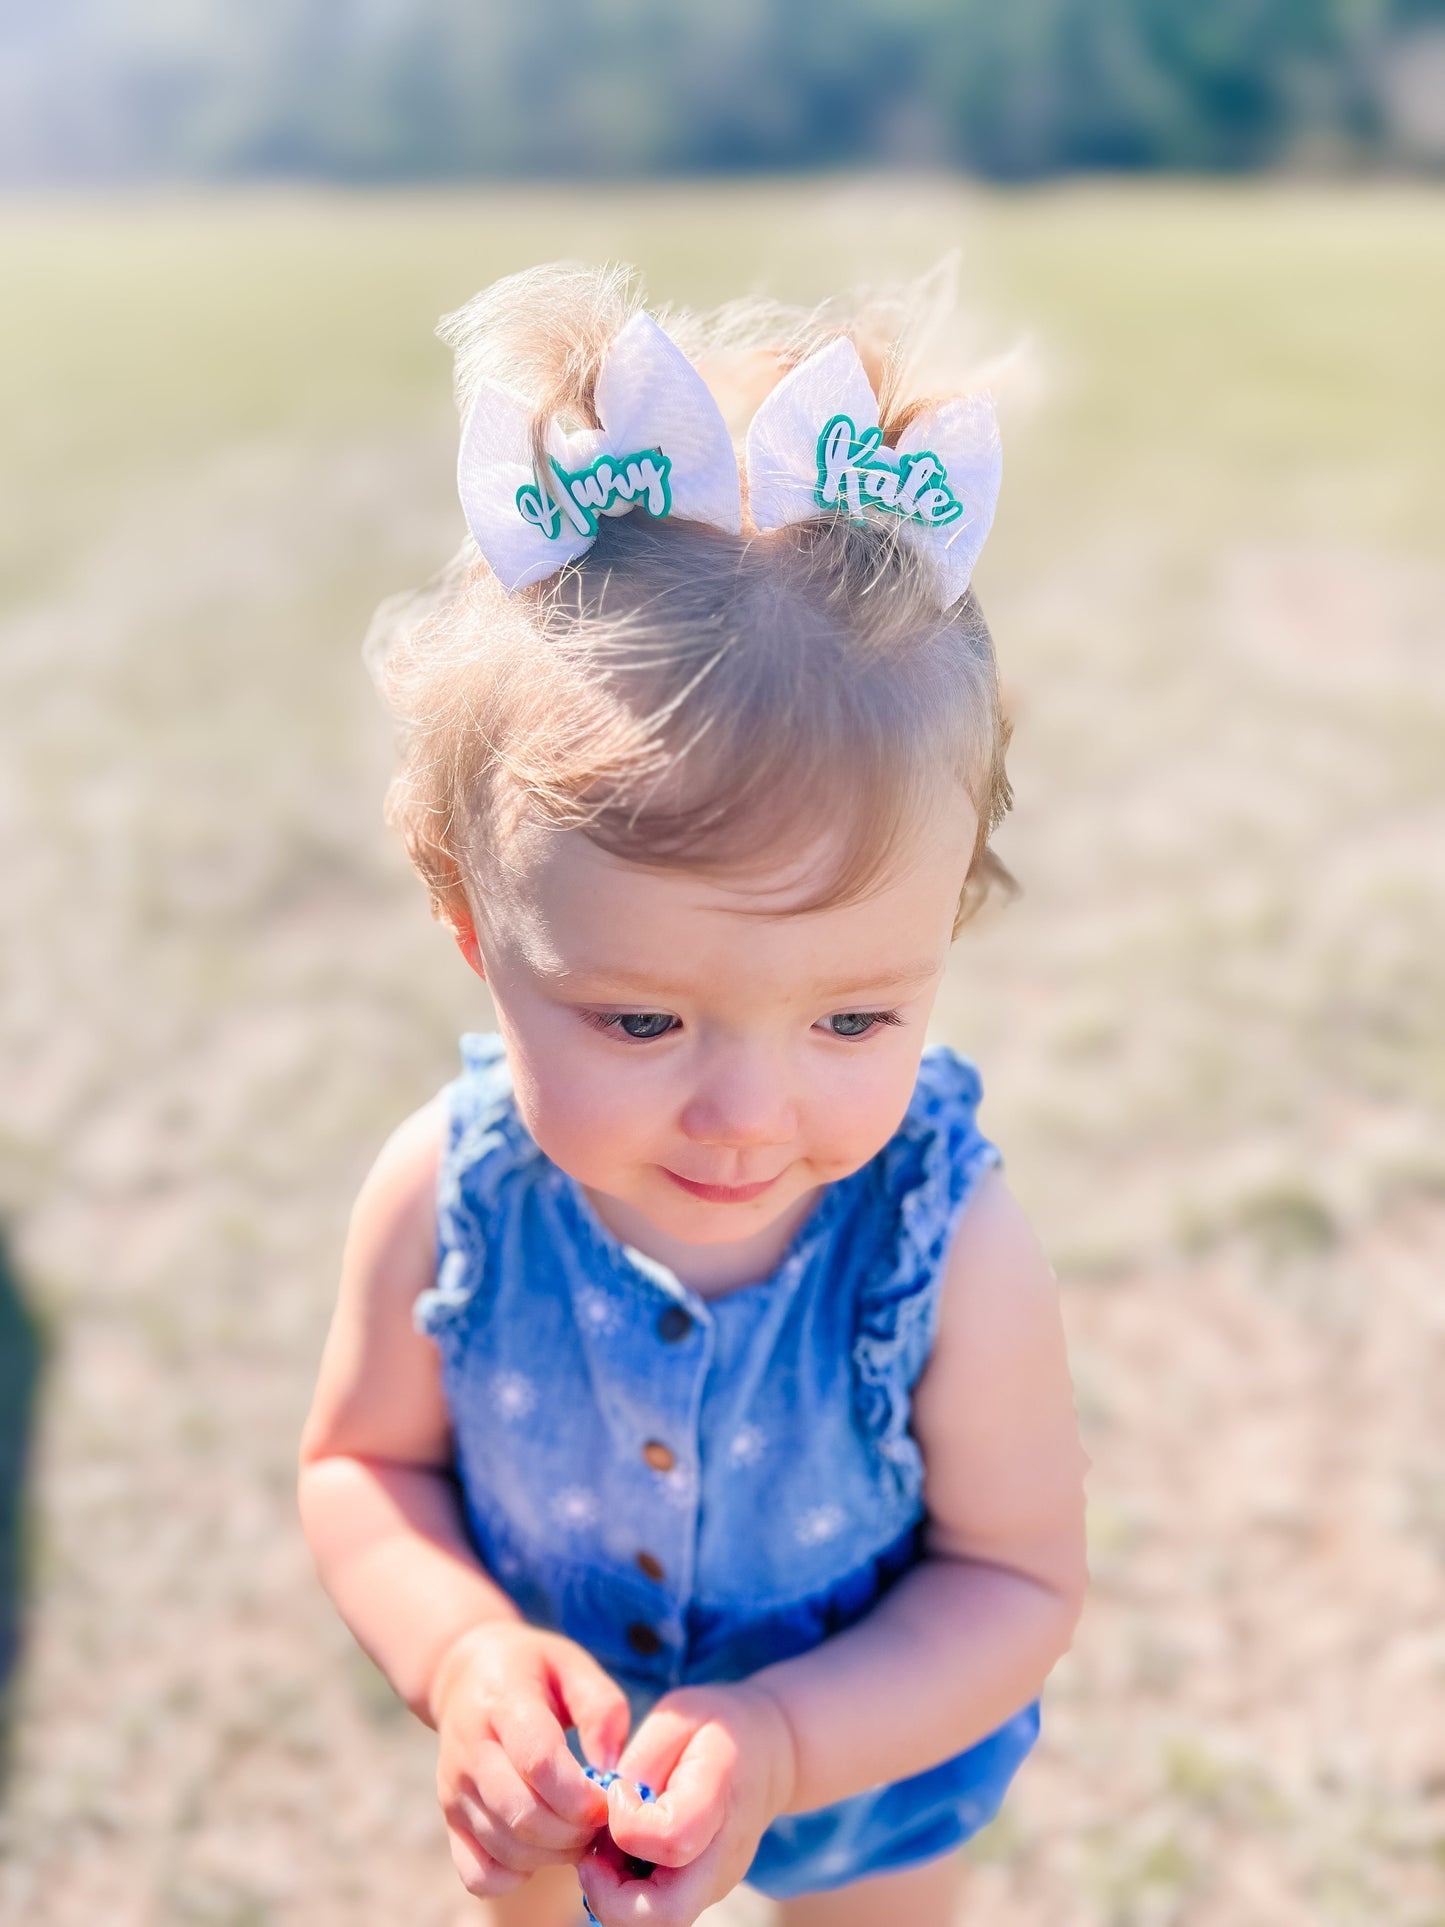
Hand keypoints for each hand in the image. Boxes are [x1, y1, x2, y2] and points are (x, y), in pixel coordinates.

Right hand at [429, 1621, 631, 1900]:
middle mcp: (470, 1751)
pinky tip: (540, 1847)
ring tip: (578, 1829)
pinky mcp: (450, 1821)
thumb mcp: (572, 1664)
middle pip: (524, 1815)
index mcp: (503, 1703)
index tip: (608, 1795)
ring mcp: (454, 1791)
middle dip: (575, 1831)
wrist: (465, 1674)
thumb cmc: (531, 1669)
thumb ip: (602, 1708)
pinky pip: (479, 1875)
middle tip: (599, 1819)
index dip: (582, 1793)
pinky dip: (517, 1875)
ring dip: (555, 1854)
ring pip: (507, 1850)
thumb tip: (610, 1770)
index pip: (540, 1763)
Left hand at [579, 1681, 797, 1926]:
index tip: (617, 1790)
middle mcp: (723, 1855)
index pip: (672, 1840)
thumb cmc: (716, 1727)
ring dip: (614, 1895)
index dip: (626, 1823)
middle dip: (609, 1894)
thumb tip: (608, 1811)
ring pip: (658, 1922)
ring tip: (609, 1844)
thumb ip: (641, 1762)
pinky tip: (624, 1851)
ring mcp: (717, 1883)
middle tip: (593, 1852)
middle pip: (664, 1913)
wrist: (769, 1752)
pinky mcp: (704, 1893)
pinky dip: (626, 1892)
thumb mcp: (677, 1715)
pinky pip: (658, 1912)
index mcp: (720, 1795)